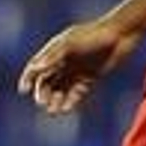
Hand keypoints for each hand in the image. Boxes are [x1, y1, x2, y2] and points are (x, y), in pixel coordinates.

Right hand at [17, 17, 141, 114]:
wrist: (121, 34)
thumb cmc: (93, 35)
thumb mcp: (70, 44)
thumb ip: (53, 56)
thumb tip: (35, 68)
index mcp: (55, 50)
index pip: (36, 67)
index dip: (28, 79)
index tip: (24, 90)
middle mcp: (64, 61)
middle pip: (47, 81)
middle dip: (43, 93)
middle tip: (43, 103)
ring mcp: (77, 70)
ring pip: (61, 89)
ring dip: (55, 100)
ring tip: (53, 111)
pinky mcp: (90, 78)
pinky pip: (77, 93)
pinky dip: (70, 101)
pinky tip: (66, 109)